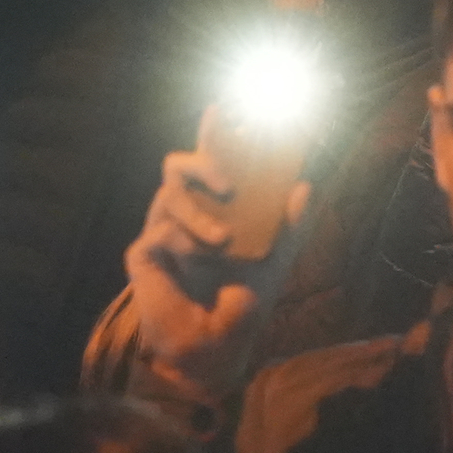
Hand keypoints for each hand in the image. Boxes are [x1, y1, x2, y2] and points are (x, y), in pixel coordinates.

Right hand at [116, 108, 307, 402]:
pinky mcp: (145, 250)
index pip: (219, 160)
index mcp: (218, 210)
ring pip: (172, 187)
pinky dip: (189, 236)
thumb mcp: (275, 264)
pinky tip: (204, 256)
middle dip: (206, 147)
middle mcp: (188, 212)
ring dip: (202, 210)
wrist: (210, 350)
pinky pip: (163, 225)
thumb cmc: (242, 306)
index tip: (235, 102)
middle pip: (185, 160)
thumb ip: (290, 226)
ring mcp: (162, 228)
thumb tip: (307, 185)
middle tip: (228, 160)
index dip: (223, 130)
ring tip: (224, 240)